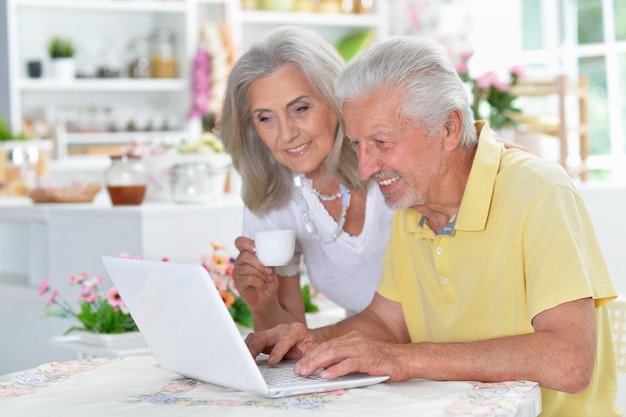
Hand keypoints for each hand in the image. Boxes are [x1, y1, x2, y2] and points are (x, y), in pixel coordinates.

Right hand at [232, 236, 277, 310]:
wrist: (268, 297)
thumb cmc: (269, 280)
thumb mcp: (271, 266)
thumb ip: (268, 258)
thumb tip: (269, 252)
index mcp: (247, 254)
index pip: (240, 242)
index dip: (246, 242)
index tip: (256, 249)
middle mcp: (240, 261)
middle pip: (245, 255)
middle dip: (259, 263)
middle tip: (269, 271)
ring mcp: (237, 272)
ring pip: (247, 268)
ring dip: (261, 274)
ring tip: (268, 279)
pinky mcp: (237, 283)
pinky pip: (248, 278)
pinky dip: (259, 282)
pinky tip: (263, 285)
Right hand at [245, 322, 318, 363]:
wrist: (313, 339)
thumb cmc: (314, 345)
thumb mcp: (316, 352)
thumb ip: (309, 360)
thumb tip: (300, 370)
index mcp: (297, 330)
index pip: (285, 339)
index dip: (277, 351)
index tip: (272, 362)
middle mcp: (283, 329)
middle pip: (265, 336)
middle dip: (255, 348)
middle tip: (248, 362)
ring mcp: (274, 333)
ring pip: (256, 337)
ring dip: (248, 348)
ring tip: (242, 360)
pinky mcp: (267, 338)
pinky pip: (254, 340)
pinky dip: (248, 348)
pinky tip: (244, 357)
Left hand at [292, 331, 411, 381]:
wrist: (406, 359)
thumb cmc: (384, 360)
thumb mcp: (361, 356)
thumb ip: (345, 359)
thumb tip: (326, 370)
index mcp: (351, 338)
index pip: (326, 345)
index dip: (311, 354)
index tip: (300, 364)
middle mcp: (354, 340)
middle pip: (326, 348)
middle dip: (310, 359)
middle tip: (298, 370)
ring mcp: (361, 348)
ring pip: (334, 353)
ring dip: (317, 363)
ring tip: (306, 372)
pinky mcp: (368, 358)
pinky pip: (348, 363)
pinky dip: (335, 370)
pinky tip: (326, 376)